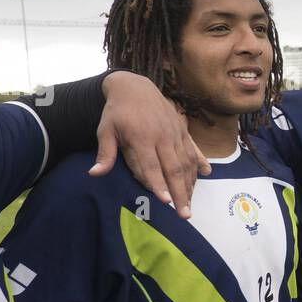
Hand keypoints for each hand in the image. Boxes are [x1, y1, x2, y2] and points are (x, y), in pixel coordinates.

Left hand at [91, 71, 210, 218]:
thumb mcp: (105, 130)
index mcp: (142, 138)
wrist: (134, 86)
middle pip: (174, 169)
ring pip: (187, 162)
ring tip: (190, 205)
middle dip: (180, 193)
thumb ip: (105, 154)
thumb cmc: (117, 112)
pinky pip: (193, 149)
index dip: (159, 184)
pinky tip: (206, 174)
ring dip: (190, 185)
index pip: (152, 166)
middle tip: (184, 215)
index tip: (166, 202)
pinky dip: (200, 162)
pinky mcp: (182, 130)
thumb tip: (94, 174)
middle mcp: (162, 137)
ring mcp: (175, 133)